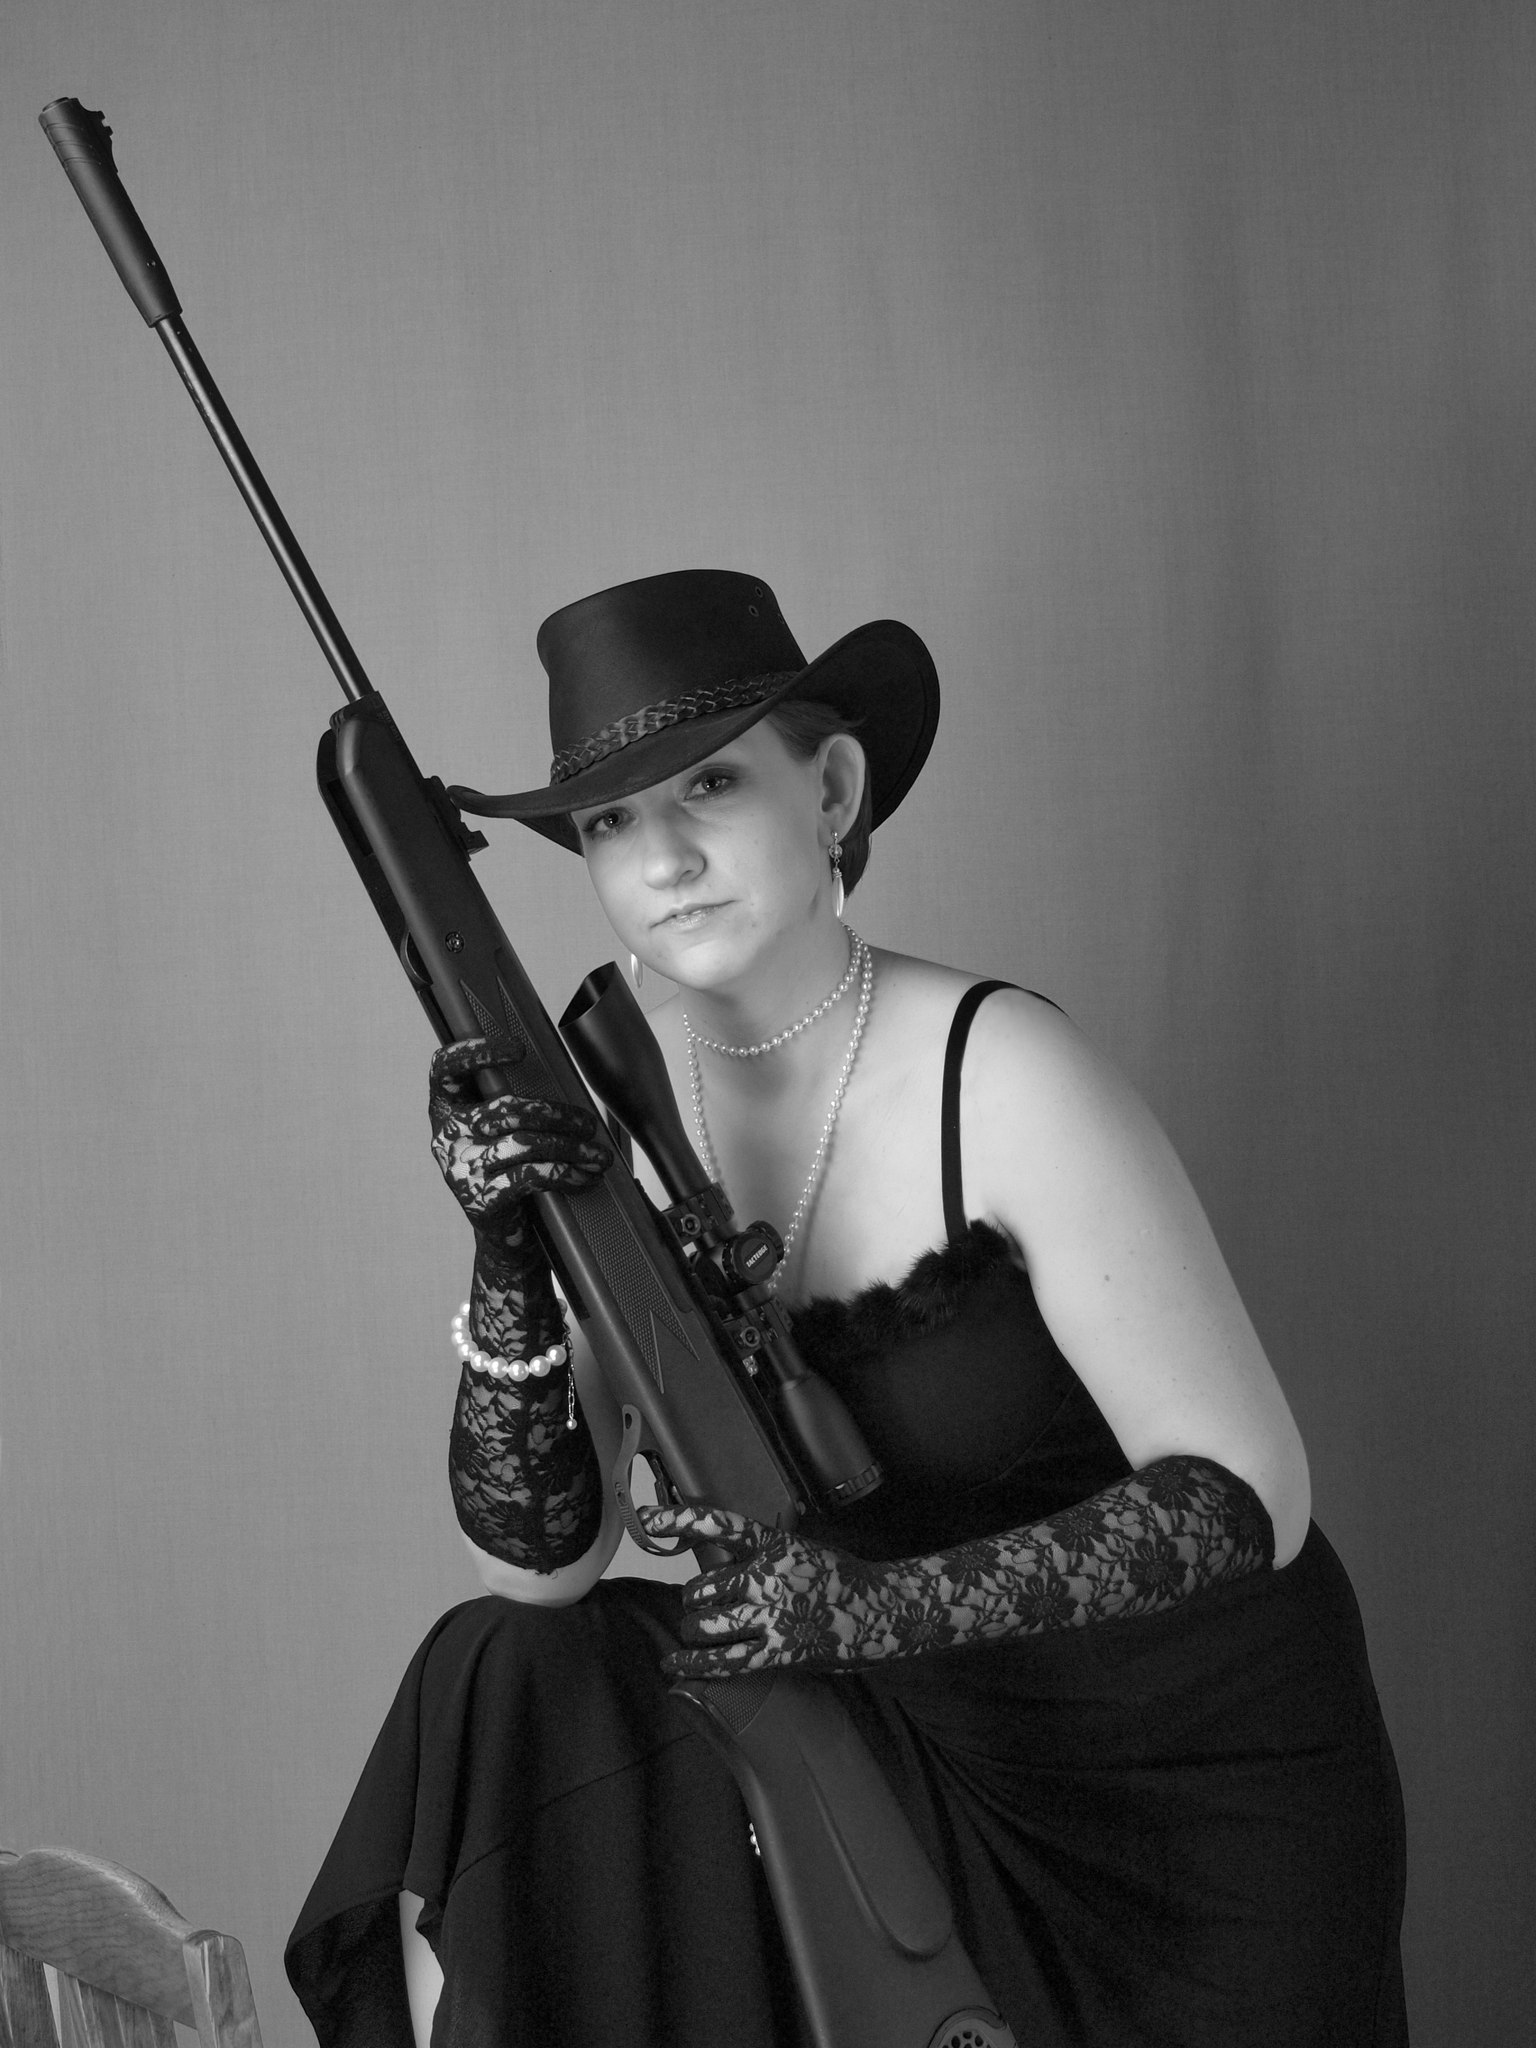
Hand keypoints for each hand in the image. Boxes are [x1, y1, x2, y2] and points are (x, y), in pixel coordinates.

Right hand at [429, 1035, 609, 1234]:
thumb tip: (566, 1079)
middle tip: (589, 1125)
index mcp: (446, 1110)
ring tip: (598, 1156)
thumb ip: (515, 1106)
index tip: (518, 1048)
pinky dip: (565, 1174)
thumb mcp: (504, 1134)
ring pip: (524, 1143)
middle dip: (557, 1114)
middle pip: (504, 1108)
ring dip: (571, 1147)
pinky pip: (531, 1175)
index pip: (444, 1069)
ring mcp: (459, 1169)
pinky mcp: (479, 1199)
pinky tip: (584, 1177)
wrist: (504, 1235)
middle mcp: (446, 1136)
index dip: (474, 1052)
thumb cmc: (509, 1172)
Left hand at [639, 1504, 948, 1677]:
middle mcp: (770, 1575)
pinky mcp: (781, 1650)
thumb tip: (743, 1529)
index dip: (681, 1519)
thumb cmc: (842, 1578)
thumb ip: (769, 1543)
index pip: (719, 1525)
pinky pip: (726, 1660)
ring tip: (692, 1633)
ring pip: (709, 1624)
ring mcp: (775, 1614)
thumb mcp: (805, 1547)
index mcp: (774, 1543)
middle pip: (704, 1587)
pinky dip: (694, 1664)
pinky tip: (675, 1665)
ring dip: (693, 1631)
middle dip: (693, 1600)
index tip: (649, 1519)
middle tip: (697, 1607)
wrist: (883, 1611)